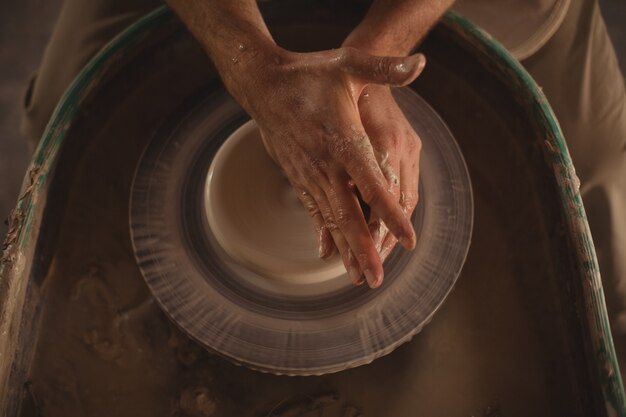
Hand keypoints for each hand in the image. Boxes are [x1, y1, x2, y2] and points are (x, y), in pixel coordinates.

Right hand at [228, 45, 424, 286]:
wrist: (263, 85)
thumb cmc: (310, 74)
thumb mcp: (348, 64)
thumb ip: (385, 67)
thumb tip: (421, 63)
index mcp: (342, 139)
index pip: (371, 182)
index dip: (390, 212)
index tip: (409, 238)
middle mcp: (325, 164)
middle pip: (348, 213)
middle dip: (364, 249)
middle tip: (376, 280)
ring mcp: (309, 174)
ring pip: (331, 219)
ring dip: (346, 250)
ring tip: (358, 277)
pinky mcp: (299, 177)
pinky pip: (313, 212)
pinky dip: (324, 234)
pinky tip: (330, 255)